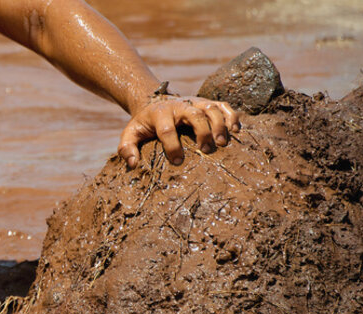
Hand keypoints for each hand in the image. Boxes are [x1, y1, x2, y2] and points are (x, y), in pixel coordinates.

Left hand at [118, 96, 242, 168]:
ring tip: (222, 143)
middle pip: (194, 115)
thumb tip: (133, 163)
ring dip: (220, 124)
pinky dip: (232, 116)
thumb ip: (127, 148)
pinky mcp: (207, 103)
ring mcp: (195, 102)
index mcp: (159, 114)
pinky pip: (223, 105)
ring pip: (212, 108)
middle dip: (202, 132)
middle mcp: (180, 105)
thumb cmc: (144, 124)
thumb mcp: (130, 133)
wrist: (154, 101)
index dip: (172, 145)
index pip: (167, 129)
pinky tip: (235, 131)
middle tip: (206, 150)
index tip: (178, 161)